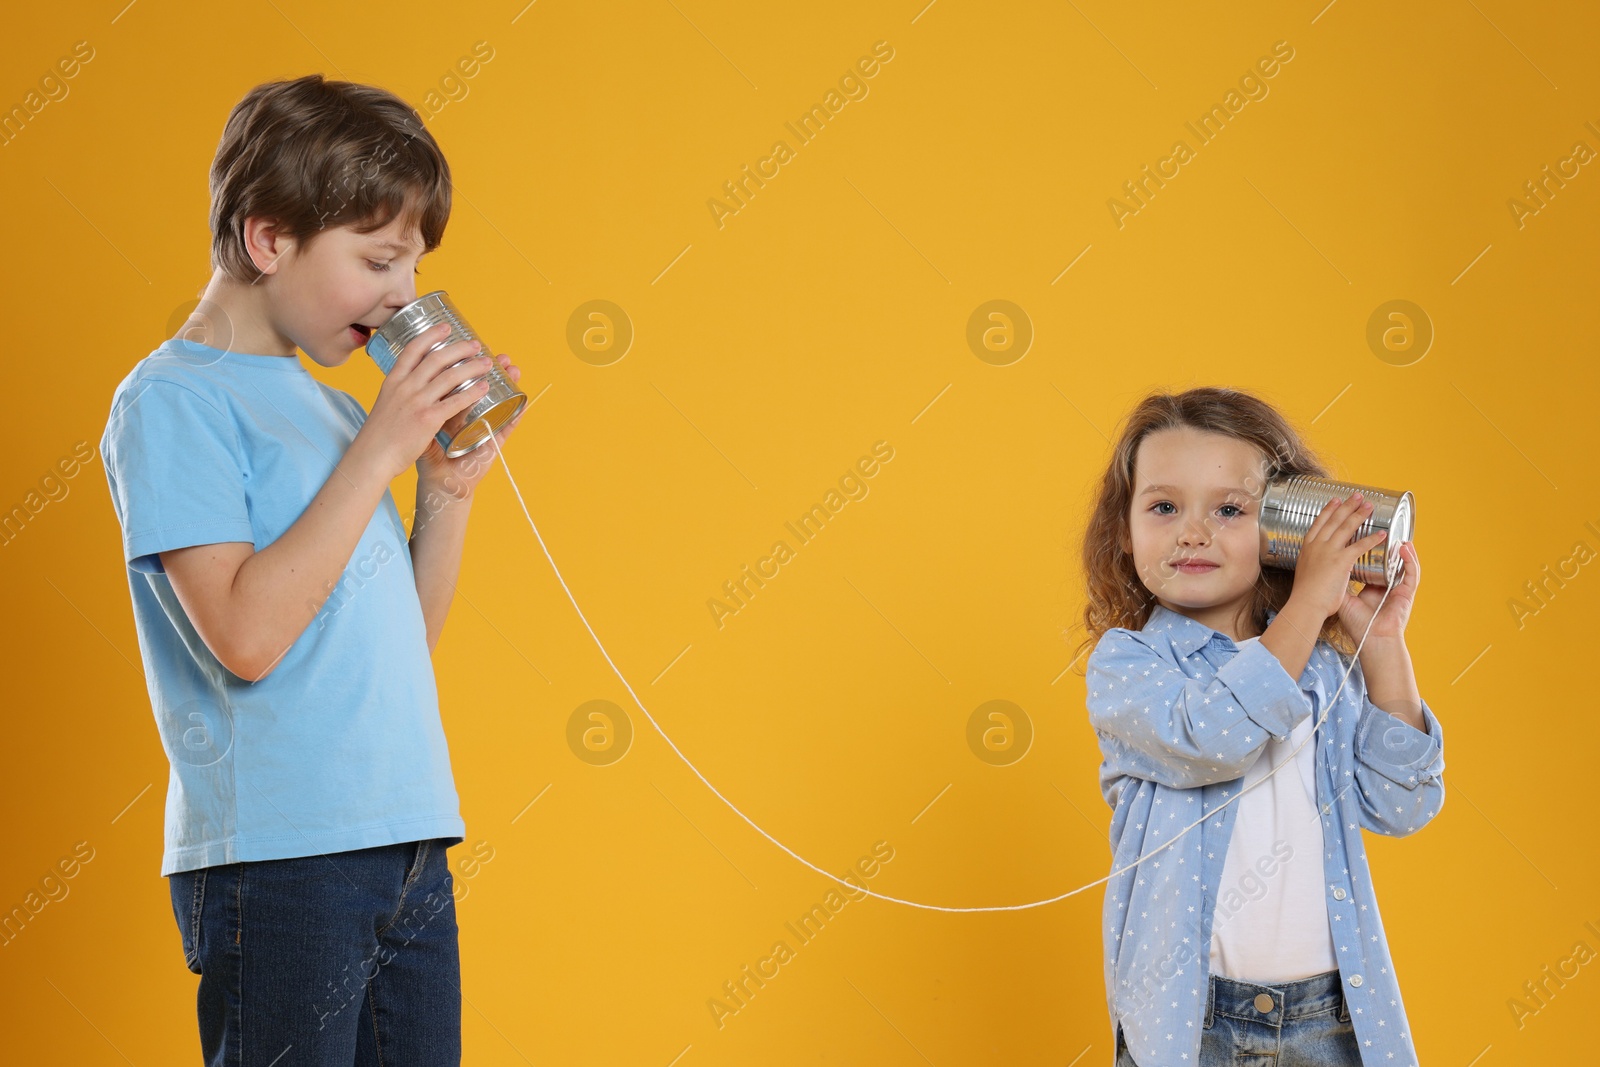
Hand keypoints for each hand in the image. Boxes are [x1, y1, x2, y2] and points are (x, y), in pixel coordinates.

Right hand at [354, 322, 496, 481]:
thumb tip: (411, 383)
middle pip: (436, 359)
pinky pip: (455, 401)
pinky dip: (472, 393)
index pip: (413, 350)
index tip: (446, 327)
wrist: (372, 456)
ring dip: (471, 367)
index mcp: (393, 381)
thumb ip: (399, 392)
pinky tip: (484, 388)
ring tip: (487, 363)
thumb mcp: (385, 404)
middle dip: (459, 349)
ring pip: (449, 377)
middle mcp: (405, 387)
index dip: (431, 335)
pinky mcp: (428, 419)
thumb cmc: (379, 435)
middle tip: (476, 344)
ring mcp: (417, 402)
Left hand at [415, 352, 525, 498]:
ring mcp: (484, 427)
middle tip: (496, 354)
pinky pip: (506, 427)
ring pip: (499, 401)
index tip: (471, 346)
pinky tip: (523, 400)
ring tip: (512, 368)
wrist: (437, 483)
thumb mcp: (417, 425)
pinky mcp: (492, 443)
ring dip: (508, 383)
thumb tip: (405, 381)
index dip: (468, 363)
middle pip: (484, 385)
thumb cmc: (428, 456)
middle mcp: (471, 414)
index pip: (463, 380)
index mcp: (452, 407)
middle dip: (490, 367)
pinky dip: (516, 414)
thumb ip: (414, 407)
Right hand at [1286, 492, 1389, 619]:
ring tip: (1370, 506)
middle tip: (1358, 496)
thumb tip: (1319, 566)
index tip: (1336, 500)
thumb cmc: (1305, 594)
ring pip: (1346, 527)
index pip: (1319, 522)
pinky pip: (1359, 546)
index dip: (1329, 510)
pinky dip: (1372, 539)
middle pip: (1334, 520)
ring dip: (1360, 515)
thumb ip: (1314, 565)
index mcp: (1307, 547)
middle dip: (1347, 506)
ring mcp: (1328, 551)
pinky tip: (1382, 534)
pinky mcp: (1340, 561)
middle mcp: (1317, 545)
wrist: (1305, 604)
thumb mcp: (1305, 572)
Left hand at [1338, 539, 1418, 641]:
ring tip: (1397, 533)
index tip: (1364, 533)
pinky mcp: (1408, 593)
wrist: (1370, 640)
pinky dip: (1409, 559)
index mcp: (1373, 586)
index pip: (1374, 563)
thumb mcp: (1344, 599)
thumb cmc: (1357, 624)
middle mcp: (1387, 585)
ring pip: (1403, 563)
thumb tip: (1322, 570)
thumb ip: (1337, 584)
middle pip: (1390, 560)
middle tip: (1382, 529)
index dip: (1371, 549)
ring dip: (1401, 547)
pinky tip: (1405, 548)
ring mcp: (1399, 588)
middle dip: (1387, 543)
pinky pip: (1412, 572)